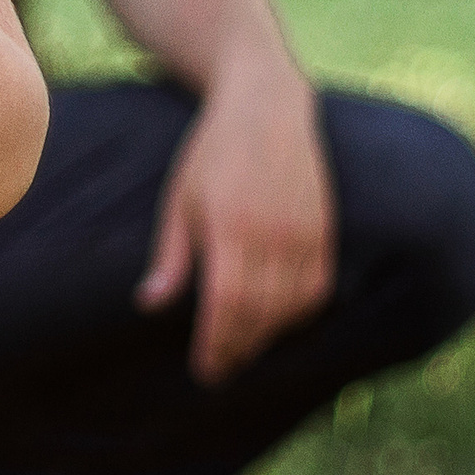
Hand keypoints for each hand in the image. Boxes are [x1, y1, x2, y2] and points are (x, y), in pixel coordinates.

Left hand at [137, 59, 333, 380]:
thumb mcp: (180, 200)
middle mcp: (272, 232)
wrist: (266, 104)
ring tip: (243, 347)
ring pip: (291, 307)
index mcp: (230, 225)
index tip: (205, 370)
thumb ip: (171, 256)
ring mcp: (303, 231)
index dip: (216, 344)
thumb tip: (150, 304)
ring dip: (267, 336)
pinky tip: (277, 320)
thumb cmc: (212, 152)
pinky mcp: (324, 229)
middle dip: (238, 348)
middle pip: (260, 313)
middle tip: (220, 369)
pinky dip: (298, 313)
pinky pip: (317, 288)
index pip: (227, 304)